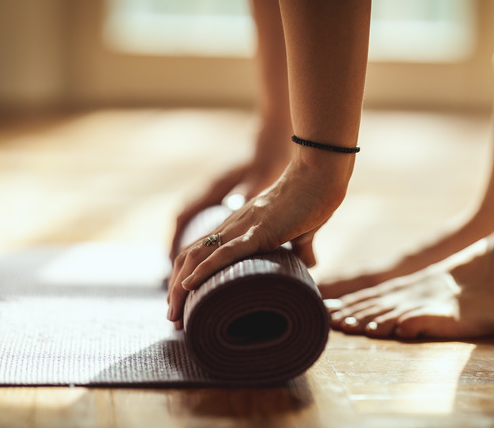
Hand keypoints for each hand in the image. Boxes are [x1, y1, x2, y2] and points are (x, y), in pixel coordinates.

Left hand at [167, 155, 352, 328]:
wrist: (320, 175)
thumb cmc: (313, 198)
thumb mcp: (303, 230)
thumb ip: (301, 247)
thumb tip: (310, 264)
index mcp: (240, 227)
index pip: (200, 252)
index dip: (187, 277)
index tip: (185, 305)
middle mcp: (233, 226)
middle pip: (189, 257)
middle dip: (176, 290)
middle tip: (173, 319)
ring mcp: (243, 227)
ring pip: (197, 256)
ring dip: (180, 287)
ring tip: (174, 314)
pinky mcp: (259, 231)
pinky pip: (225, 252)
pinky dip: (204, 269)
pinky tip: (189, 285)